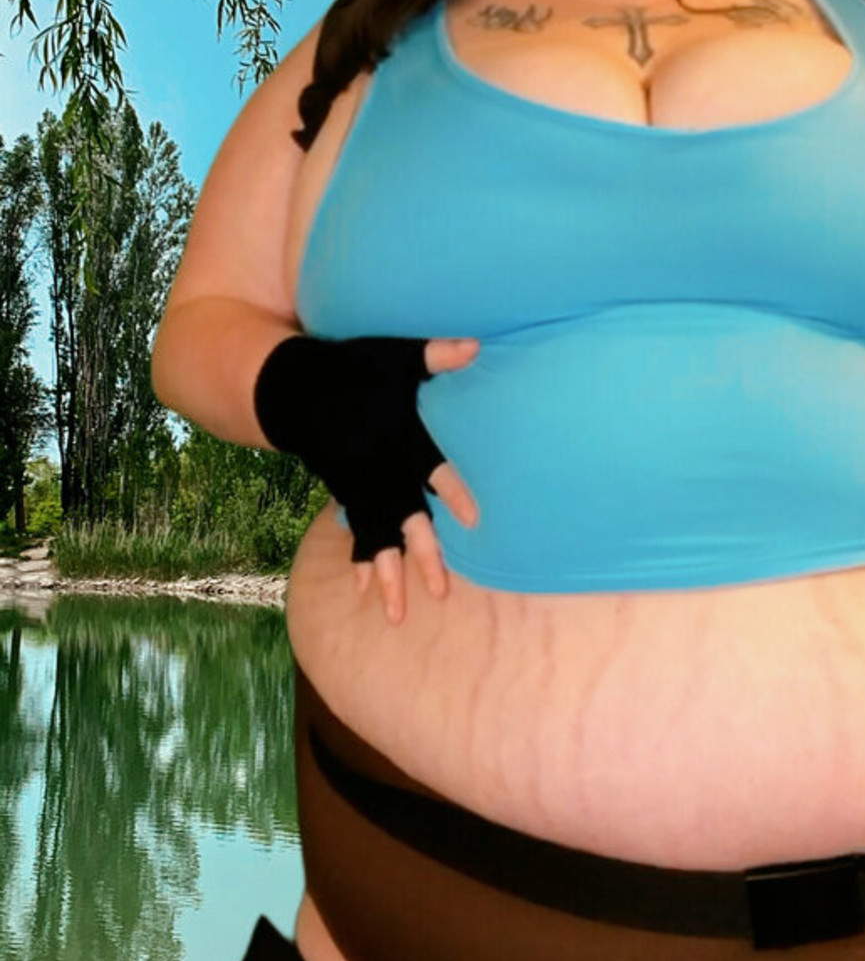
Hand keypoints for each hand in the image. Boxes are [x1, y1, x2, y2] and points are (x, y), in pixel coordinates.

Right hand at [354, 337, 479, 624]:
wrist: (290, 386)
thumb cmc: (351, 369)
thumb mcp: (393, 357)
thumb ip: (436, 355)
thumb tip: (477, 344)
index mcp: (395, 438)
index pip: (430, 468)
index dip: (451, 491)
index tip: (475, 519)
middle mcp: (377, 471)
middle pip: (404, 519)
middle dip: (423, 555)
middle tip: (441, 592)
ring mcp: (358, 487)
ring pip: (376, 538)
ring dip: (388, 576)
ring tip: (398, 616)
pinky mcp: (346, 492)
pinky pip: (354, 533)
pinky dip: (359, 563)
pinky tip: (364, 594)